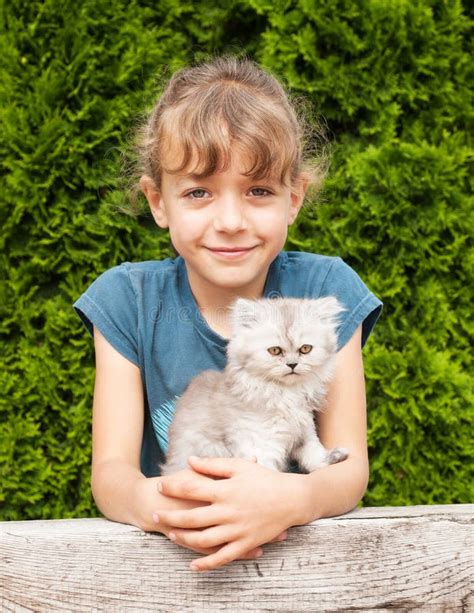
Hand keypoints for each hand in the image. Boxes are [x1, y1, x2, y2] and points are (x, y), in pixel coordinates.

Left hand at [153, 455, 306, 571]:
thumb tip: (190, 460)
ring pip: (203, 539)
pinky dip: (206, 564)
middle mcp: (228, 511)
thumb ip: (213, 465)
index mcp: (225, 490)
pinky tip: (192, 565)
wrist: (292, 498)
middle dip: (169, 516)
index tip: (159, 485)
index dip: (172, 487)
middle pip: (191, 517)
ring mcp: (237, 530)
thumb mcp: (239, 467)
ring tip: (170, 534)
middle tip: (154, 515)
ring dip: (183, 538)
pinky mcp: (246, 544)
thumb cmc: (264, 479)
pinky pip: (222, 558)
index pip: (190, 488)